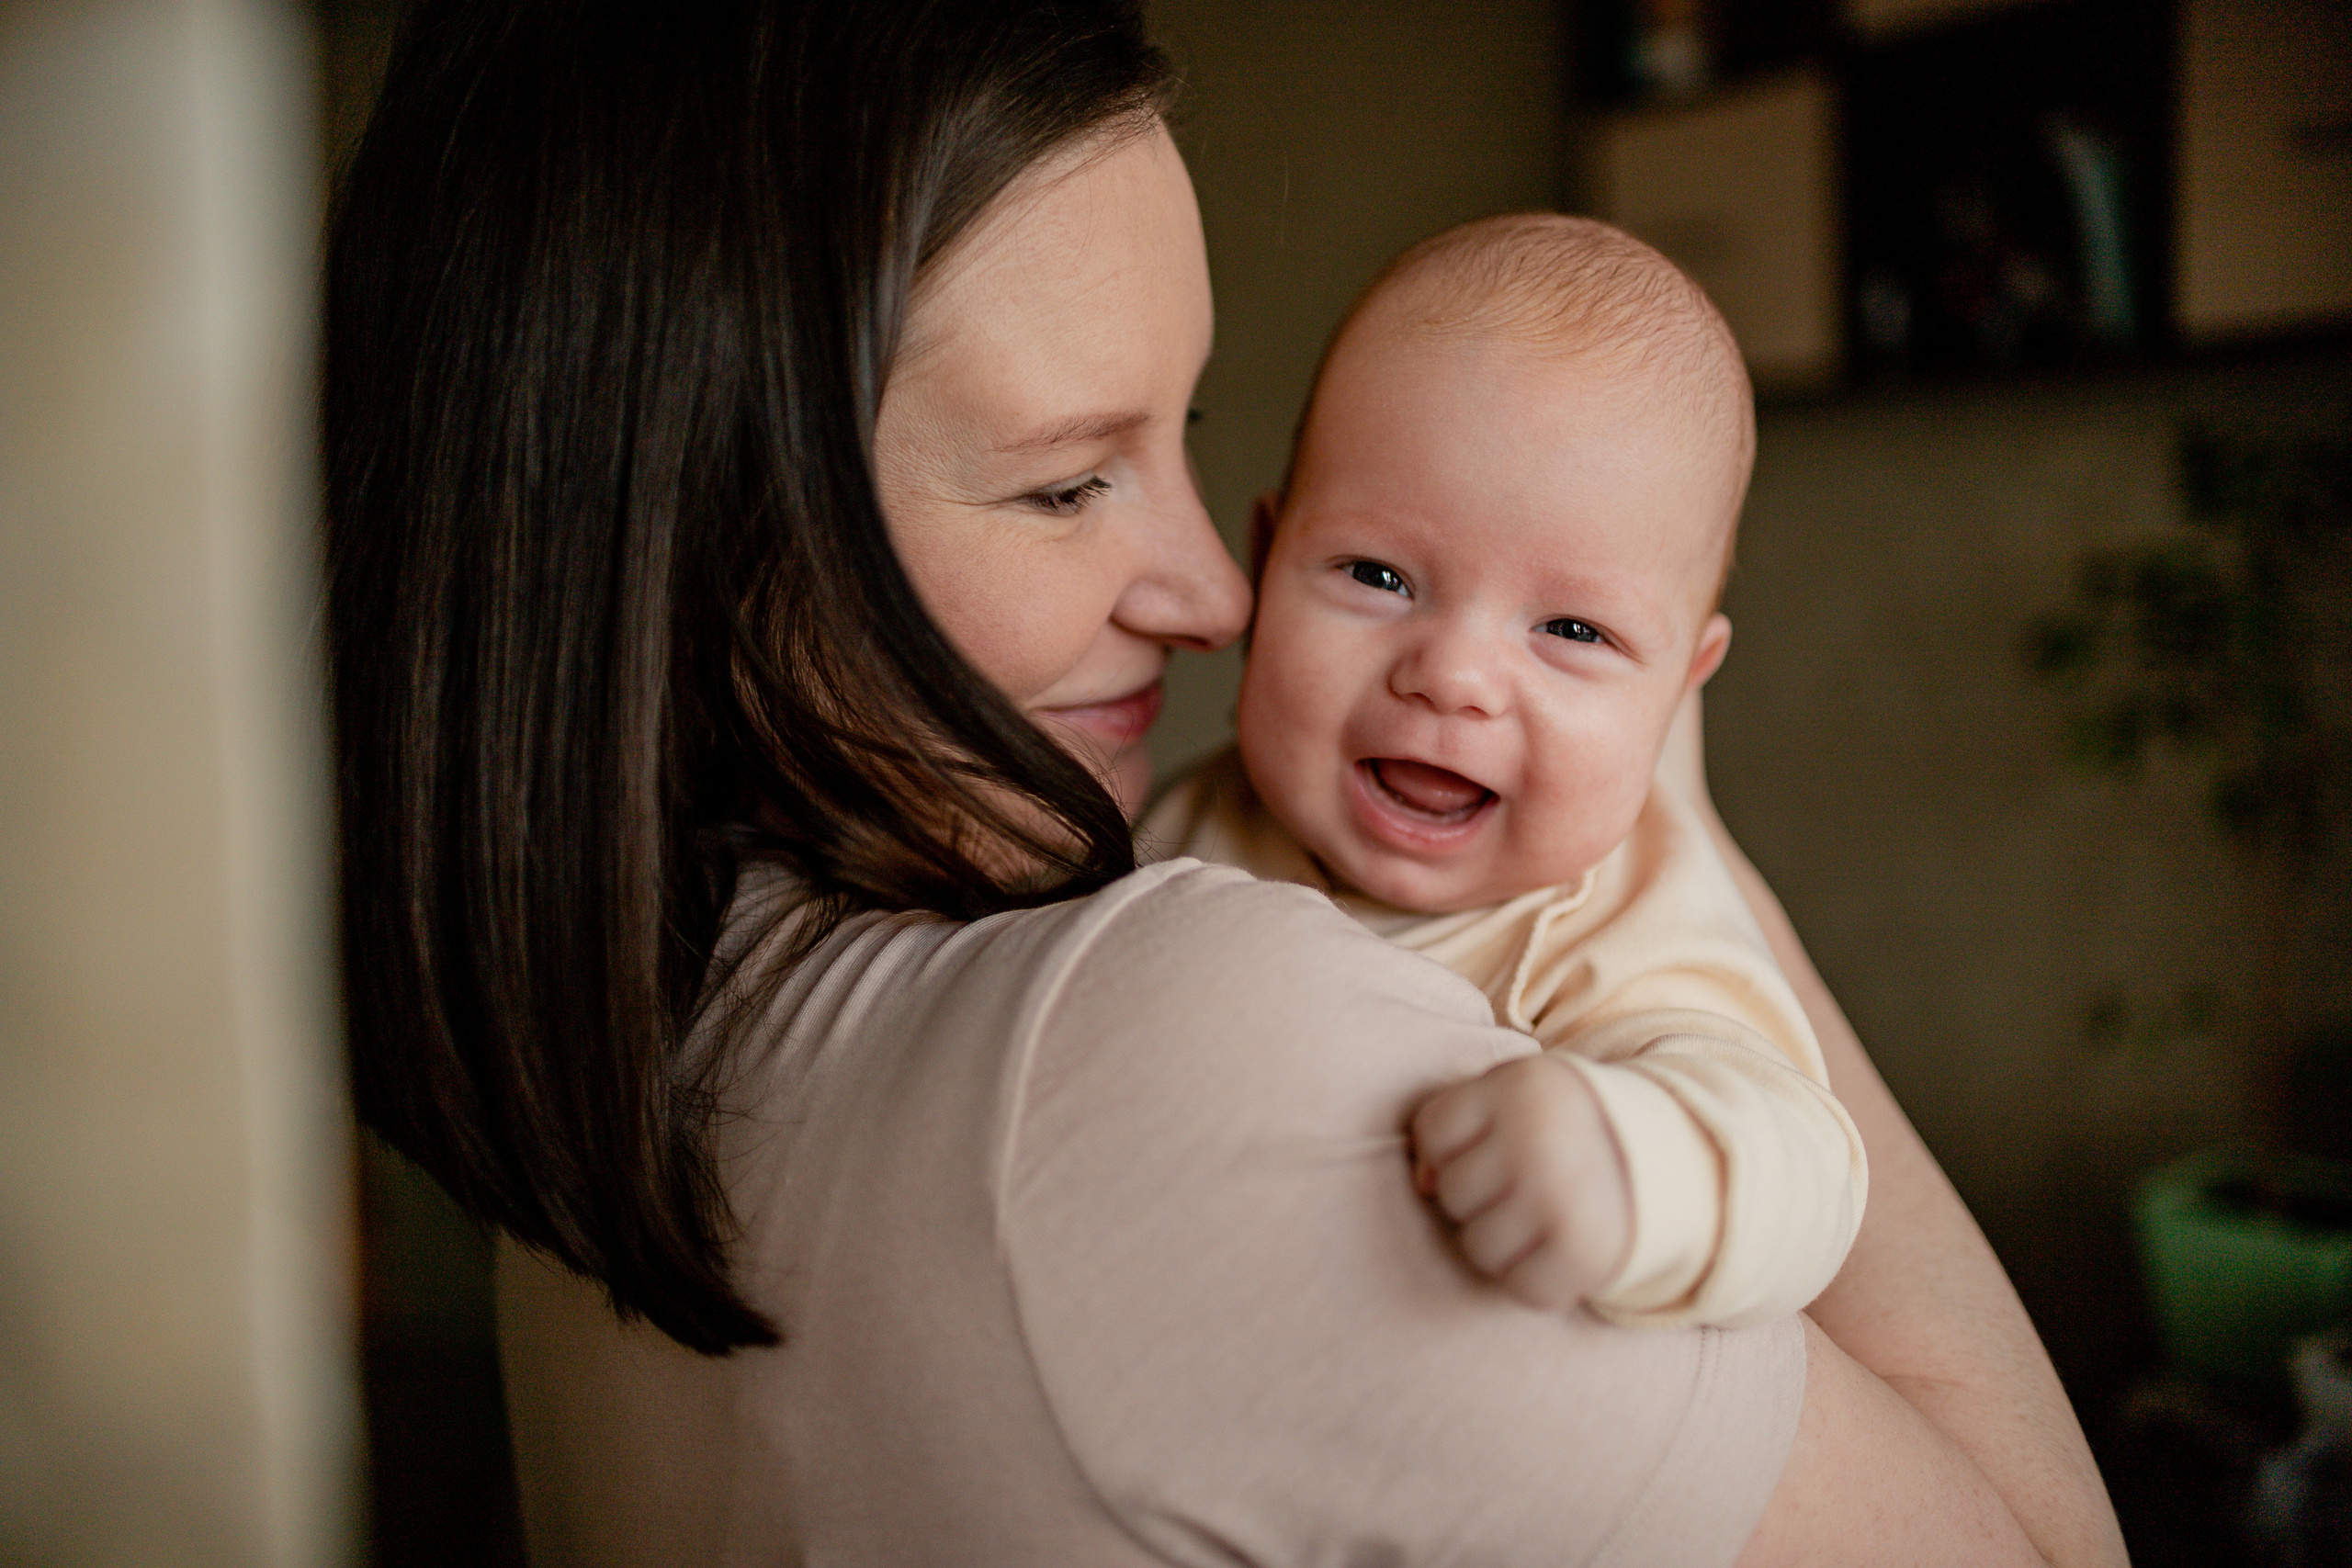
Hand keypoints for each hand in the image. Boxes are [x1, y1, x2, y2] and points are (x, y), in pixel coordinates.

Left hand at [1409, 1054, 1632, 1312]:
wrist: (1664, 1161)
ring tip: (1539, 1217)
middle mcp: (1540, 1140)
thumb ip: (1455, 1123)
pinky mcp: (1585, 1252)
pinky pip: (1522, 1288)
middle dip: (1479, 1196)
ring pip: (1478, 1248)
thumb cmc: (1565, 1127)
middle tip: (1525, 1183)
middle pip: (1453, 1193)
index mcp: (1521, 1088)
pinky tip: (1557, 1250)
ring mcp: (1562, 1198)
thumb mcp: (1514, 1097)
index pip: (1433, 1132)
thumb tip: (1422, 1184)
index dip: (1450, 1147)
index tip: (1491, 1145)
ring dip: (1500, 1243)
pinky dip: (1535, 1280)